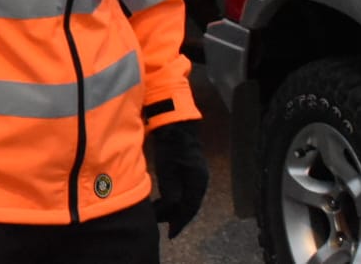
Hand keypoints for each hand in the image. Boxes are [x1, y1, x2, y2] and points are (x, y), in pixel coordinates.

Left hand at [151, 121, 208, 238]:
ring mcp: (197, 174)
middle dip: (176, 217)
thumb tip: (172, 210)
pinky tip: (165, 200)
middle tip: (162, 225)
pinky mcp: (190, 169)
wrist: (175, 125)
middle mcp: (201, 181)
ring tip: (160, 214)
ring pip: (186, 198)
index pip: (189, 209)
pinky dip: (175, 198)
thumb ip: (171, 192)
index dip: (179, 222)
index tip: (170, 234)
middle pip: (189, 205)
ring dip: (174, 207)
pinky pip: (184, 190)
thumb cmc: (170, 146)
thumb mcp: (168, 170)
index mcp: (198, 183)